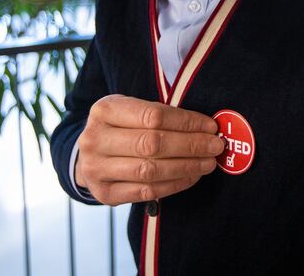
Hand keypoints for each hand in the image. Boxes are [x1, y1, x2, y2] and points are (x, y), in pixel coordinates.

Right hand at [75, 94, 224, 204]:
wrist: (87, 155)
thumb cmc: (119, 127)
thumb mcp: (130, 109)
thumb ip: (159, 114)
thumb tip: (205, 126)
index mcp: (104, 110)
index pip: (153, 115)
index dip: (186, 122)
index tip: (210, 126)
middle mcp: (95, 139)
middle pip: (152, 144)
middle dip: (191, 145)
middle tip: (216, 146)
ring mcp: (96, 169)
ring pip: (150, 170)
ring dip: (186, 166)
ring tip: (208, 163)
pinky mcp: (104, 194)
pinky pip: (146, 192)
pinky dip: (174, 184)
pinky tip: (191, 176)